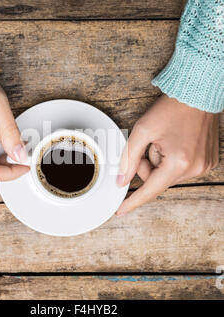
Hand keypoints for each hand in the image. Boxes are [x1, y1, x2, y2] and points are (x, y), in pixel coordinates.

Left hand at [116, 95, 218, 214]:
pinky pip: (180, 169)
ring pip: (168, 174)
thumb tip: (122, 180)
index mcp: (178, 162)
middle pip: (157, 180)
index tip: (120, 211)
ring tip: (166, 140)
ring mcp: (204, 166)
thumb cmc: (171, 109)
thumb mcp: (143, 131)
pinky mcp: (208, 162)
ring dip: (160, 161)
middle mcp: (195, 168)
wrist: (197, 93)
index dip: (133, 201)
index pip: (150, 190)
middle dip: (147, 165)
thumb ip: (129, 158)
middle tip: (150, 145)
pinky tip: (175, 142)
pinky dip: (172, 159)